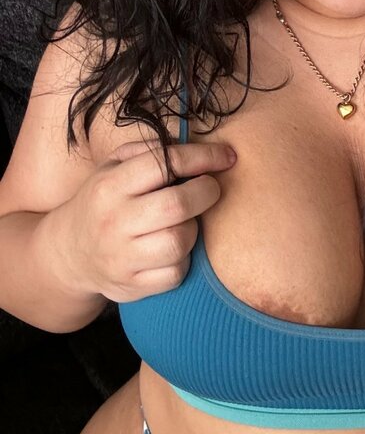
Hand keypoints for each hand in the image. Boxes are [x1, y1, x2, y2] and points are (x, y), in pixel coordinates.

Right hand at [48, 138, 236, 302]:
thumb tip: (193, 147)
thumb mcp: (112, 167)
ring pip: (180, 241)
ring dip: (193, 229)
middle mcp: (113, 222)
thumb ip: (148, 152)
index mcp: (109, 186)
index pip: (164, 164)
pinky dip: (183, 259)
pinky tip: (173, 248)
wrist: (69, 253)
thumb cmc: (103, 202)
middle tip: (210, 187)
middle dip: (206, 191)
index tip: (227, 156)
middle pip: (177, 205)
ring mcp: (121, 258)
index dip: (203, 157)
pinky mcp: (132, 286)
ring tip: (184, 221)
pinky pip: (176, 273)